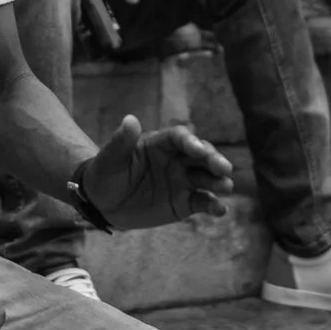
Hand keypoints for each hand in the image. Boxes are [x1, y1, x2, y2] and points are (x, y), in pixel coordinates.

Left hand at [77, 114, 233, 229]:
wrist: (104, 203)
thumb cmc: (105, 174)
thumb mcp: (109, 159)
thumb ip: (121, 142)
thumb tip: (130, 119)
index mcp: (160, 144)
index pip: (180, 138)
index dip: (191, 141)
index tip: (197, 149)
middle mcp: (177, 160)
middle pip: (201, 156)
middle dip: (214, 160)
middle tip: (224, 168)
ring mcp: (183, 181)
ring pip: (207, 178)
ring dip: (219, 181)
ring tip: (226, 187)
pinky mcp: (185, 203)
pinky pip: (203, 202)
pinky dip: (214, 205)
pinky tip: (220, 210)